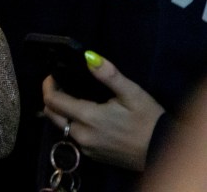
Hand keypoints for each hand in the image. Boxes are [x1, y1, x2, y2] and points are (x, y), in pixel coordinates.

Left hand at [42, 52, 164, 171]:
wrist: (164, 153)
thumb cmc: (149, 120)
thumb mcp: (132, 93)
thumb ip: (109, 75)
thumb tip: (88, 56)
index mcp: (88, 117)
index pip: (52, 100)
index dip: (48, 85)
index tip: (53, 74)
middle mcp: (81, 135)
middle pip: (51, 114)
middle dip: (51, 98)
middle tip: (61, 84)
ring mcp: (86, 148)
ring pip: (61, 126)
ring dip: (61, 112)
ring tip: (72, 97)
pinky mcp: (93, 156)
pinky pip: (73, 137)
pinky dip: (71, 124)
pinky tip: (84, 115)